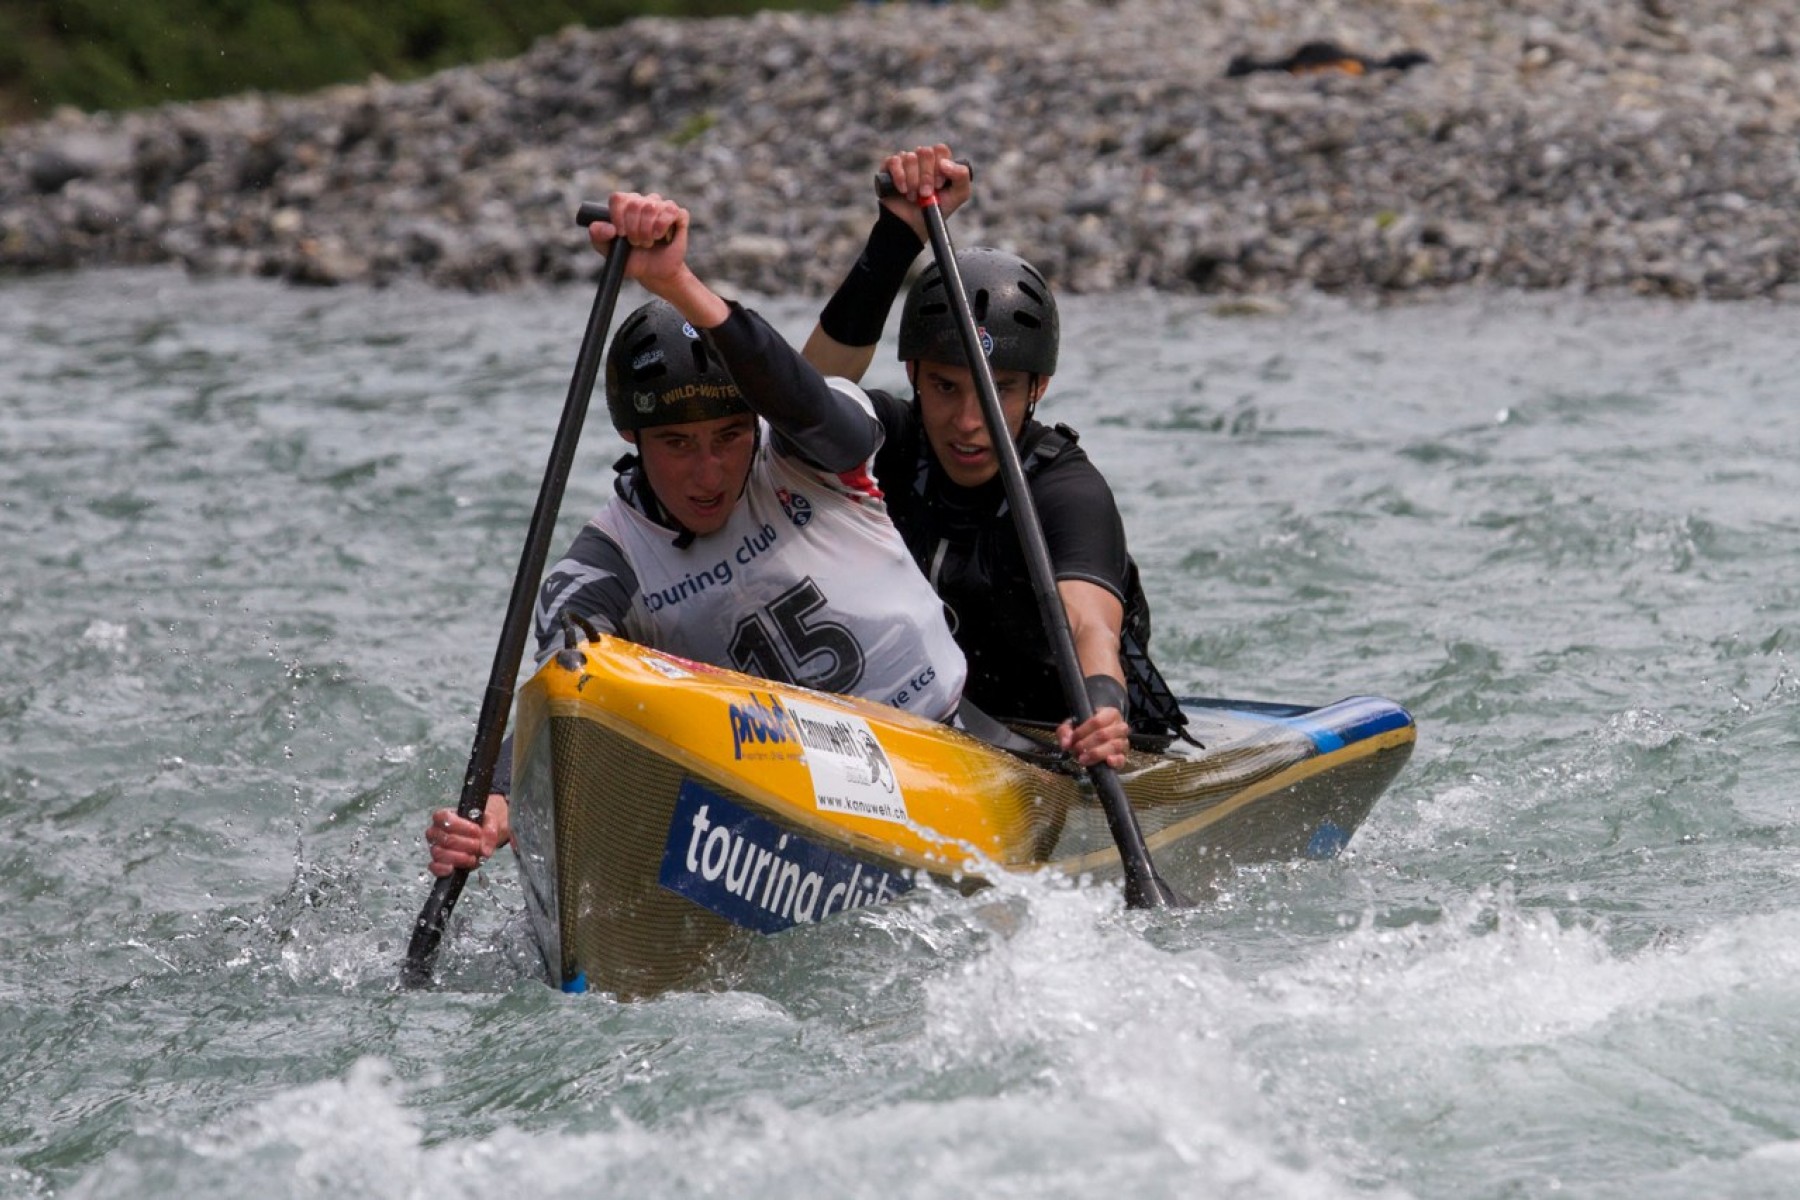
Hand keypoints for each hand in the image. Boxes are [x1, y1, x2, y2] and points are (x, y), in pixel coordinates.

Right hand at [424, 794, 510, 877]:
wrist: (480, 837)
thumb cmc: (479, 826)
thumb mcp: (489, 823)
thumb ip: (490, 832)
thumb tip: (485, 850)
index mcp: (444, 817)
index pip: (444, 818)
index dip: (461, 826)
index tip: (477, 831)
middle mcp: (436, 832)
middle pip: (446, 838)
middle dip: (466, 844)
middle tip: (478, 845)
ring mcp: (435, 847)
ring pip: (439, 853)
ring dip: (459, 857)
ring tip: (473, 857)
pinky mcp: (437, 863)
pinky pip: (434, 867)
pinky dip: (443, 869)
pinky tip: (453, 868)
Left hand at [585, 191, 729, 327]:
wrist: (654, 274)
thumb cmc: (632, 259)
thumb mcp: (608, 251)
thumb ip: (598, 236)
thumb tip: (609, 228)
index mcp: (626, 205)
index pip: (618, 198)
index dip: (618, 216)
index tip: (621, 234)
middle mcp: (644, 201)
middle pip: (635, 204)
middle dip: (634, 229)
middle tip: (636, 243)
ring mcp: (662, 207)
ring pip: (652, 207)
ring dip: (648, 231)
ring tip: (648, 242)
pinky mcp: (679, 215)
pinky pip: (672, 211)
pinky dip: (663, 226)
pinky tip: (662, 237)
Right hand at [879, 144, 972, 238]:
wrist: (913, 226)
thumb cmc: (936, 209)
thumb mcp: (958, 195)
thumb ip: (962, 176)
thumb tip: (945, 163)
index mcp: (939, 161)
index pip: (940, 149)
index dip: (940, 167)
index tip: (939, 185)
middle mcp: (922, 159)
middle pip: (925, 152)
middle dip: (926, 177)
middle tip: (925, 193)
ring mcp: (905, 161)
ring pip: (910, 158)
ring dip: (913, 182)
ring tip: (913, 197)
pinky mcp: (889, 167)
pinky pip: (894, 161)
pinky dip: (900, 177)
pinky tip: (902, 190)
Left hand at [1057, 706, 1128, 769]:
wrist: (1094, 736)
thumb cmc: (1084, 728)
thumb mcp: (1071, 726)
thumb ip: (1065, 732)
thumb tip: (1066, 744)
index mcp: (1110, 713)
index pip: (1097, 721)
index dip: (1083, 731)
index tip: (1072, 738)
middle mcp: (1120, 727)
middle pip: (1105, 735)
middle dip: (1087, 744)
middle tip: (1076, 750)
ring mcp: (1123, 742)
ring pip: (1114, 746)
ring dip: (1096, 753)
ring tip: (1082, 759)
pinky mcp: (1122, 756)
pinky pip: (1122, 759)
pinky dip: (1115, 761)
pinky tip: (1107, 761)